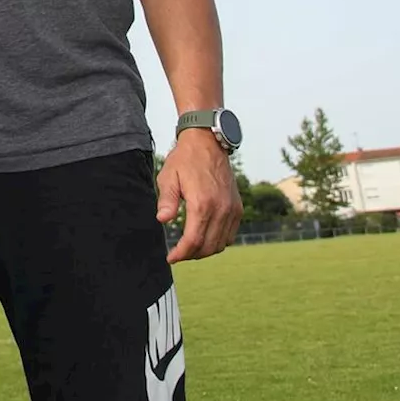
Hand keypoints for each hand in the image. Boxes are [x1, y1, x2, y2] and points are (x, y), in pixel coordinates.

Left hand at [157, 132, 241, 260]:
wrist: (208, 142)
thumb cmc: (185, 159)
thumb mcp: (168, 177)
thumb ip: (167, 200)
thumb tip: (162, 220)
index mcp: (202, 204)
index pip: (193, 241)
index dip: (181, 254)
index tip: (170, 258)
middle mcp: (220, 209)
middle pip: (207, 247)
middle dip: (191, 255)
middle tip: (178, 254)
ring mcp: (232, 209)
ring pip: (220, 244)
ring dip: (205, 251)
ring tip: (190, 248)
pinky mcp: (237, 208)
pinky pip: (230, 235)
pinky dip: (218, 242)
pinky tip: (205, 238)